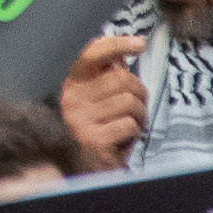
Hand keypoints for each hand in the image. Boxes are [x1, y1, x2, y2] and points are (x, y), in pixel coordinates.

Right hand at [57, 32, 149, 168]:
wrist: (88, 169)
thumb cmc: (99, 130)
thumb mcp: (99, 100)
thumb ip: (107, 78)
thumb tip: (121, 56)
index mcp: (73, 83)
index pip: (92, 54)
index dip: (117, 44)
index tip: (139, 43)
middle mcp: (72, 98)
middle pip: (122, 79)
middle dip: (140, 93)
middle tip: (137, 108)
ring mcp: (81, 119)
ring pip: (130, 102)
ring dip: (140, 115)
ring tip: (131, 124)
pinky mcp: (93, 139)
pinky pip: (130, 125)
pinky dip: (136, 132)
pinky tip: (126, 138)